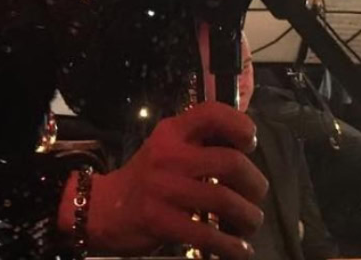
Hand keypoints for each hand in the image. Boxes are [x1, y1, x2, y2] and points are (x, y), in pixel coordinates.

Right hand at [83, 103, 266, 258]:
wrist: (105, 209)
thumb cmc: (147, 178)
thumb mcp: (167, 149)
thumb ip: (200, 144)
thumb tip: (246, 150)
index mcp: (172, 132)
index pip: (211, 114)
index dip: (241, 126)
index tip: (249, 145)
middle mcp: (169, 155)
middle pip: (232, 163)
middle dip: (256, 185)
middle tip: (255, 196)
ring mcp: (164, 188)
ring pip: (227, 201)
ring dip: (249, 219)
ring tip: (248, 225)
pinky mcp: (161, 220)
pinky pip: (210, 235)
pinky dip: (233, 247)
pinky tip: (237, 249)